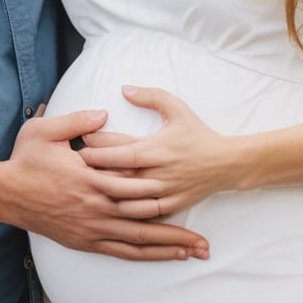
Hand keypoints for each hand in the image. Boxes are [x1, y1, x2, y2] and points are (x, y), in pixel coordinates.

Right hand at [0, 108, 209, 261]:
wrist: (3, 193)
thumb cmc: (25, 160)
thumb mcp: (46, 130)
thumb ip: (78, 119)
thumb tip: (104, 113)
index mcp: (90, 178)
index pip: (134, 184)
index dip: (163, 187)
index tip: (190, 188)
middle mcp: (95, 207)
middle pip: (145, 220)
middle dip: (178, 231)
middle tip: (206, 240)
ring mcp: (91, 228)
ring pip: (137, 241)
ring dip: (167, 248)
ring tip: (194, 253)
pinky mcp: (84, 241)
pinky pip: (120, 252)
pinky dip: (144, 255)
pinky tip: (160, 257)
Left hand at [80, 86, 234, 215]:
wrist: (225, 163)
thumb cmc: (197, 133)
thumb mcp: (176, 107)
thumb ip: (150, 96)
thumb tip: (124, 89)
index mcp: (156, 149)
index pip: (119, 152)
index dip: (97, 149)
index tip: (81, 142)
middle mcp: (158, 174)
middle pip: (117, 179)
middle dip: (94, 172)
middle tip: (77, 165)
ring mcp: (163, 194)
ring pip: (125, 201)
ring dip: (105, 193)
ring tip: (88, 183)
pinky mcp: (169, 207)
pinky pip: (141, 214)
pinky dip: (124, 209)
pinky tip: (111, 201)